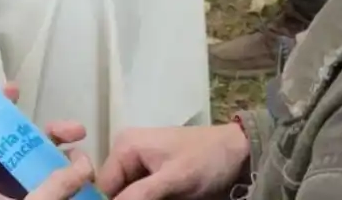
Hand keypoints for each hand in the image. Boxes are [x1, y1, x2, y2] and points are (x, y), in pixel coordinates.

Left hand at [0, 85, 96, 199]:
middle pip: (27, 149)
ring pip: (47, 169)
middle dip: (53, 135)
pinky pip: (58, 188)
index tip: (15, 89)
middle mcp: (5, 187)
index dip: (1, 112)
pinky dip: (73, 180)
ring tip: (88, 163)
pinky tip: (90, 178)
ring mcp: (25, 196)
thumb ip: (55, 183)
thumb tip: (85, 161)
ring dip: (68, 159)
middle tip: (78, 131)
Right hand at [97, 123, 250, 199]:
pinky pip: (142, 193)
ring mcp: (142, 163)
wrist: (238, 152)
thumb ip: (139, 194)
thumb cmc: (204, 161)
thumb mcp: (173, 179)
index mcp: (125, 146)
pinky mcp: (155, 175)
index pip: (103, 184)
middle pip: (115, 190)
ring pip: (129, 194)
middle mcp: (128, 152)